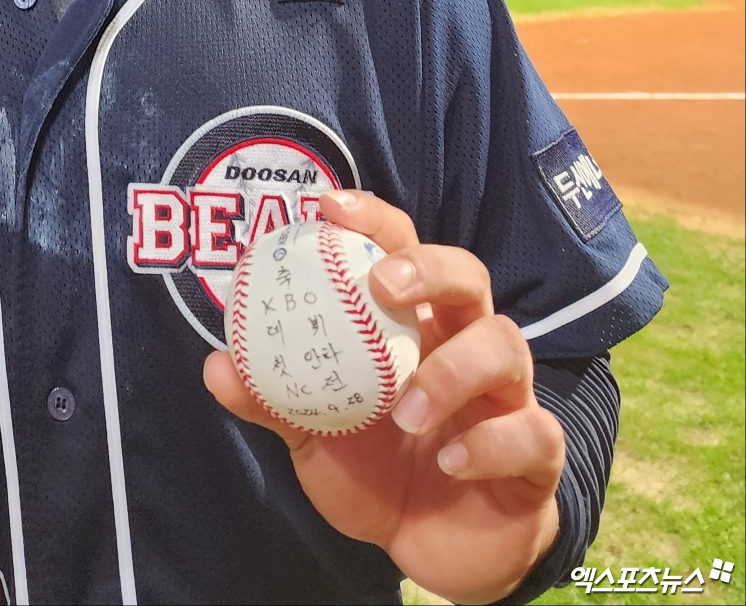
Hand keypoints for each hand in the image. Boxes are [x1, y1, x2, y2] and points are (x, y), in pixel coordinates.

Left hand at [205, 190, 563, 603]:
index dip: (371, 219)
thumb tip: (217, 365)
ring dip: (453, 372)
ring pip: (504, 345)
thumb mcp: (315, 437)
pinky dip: (490, 444)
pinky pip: (531, 433)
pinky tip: (451, 462)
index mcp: (412, 325)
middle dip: (428, 267)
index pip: (400, 248)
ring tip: (404, 412)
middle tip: (383, 285)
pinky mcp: (536, 453)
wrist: (428, 549)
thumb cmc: (373, 470)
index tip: (327, 205)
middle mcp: (464, 343)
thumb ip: (272, 401)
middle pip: (467, 275)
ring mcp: (507, 394)